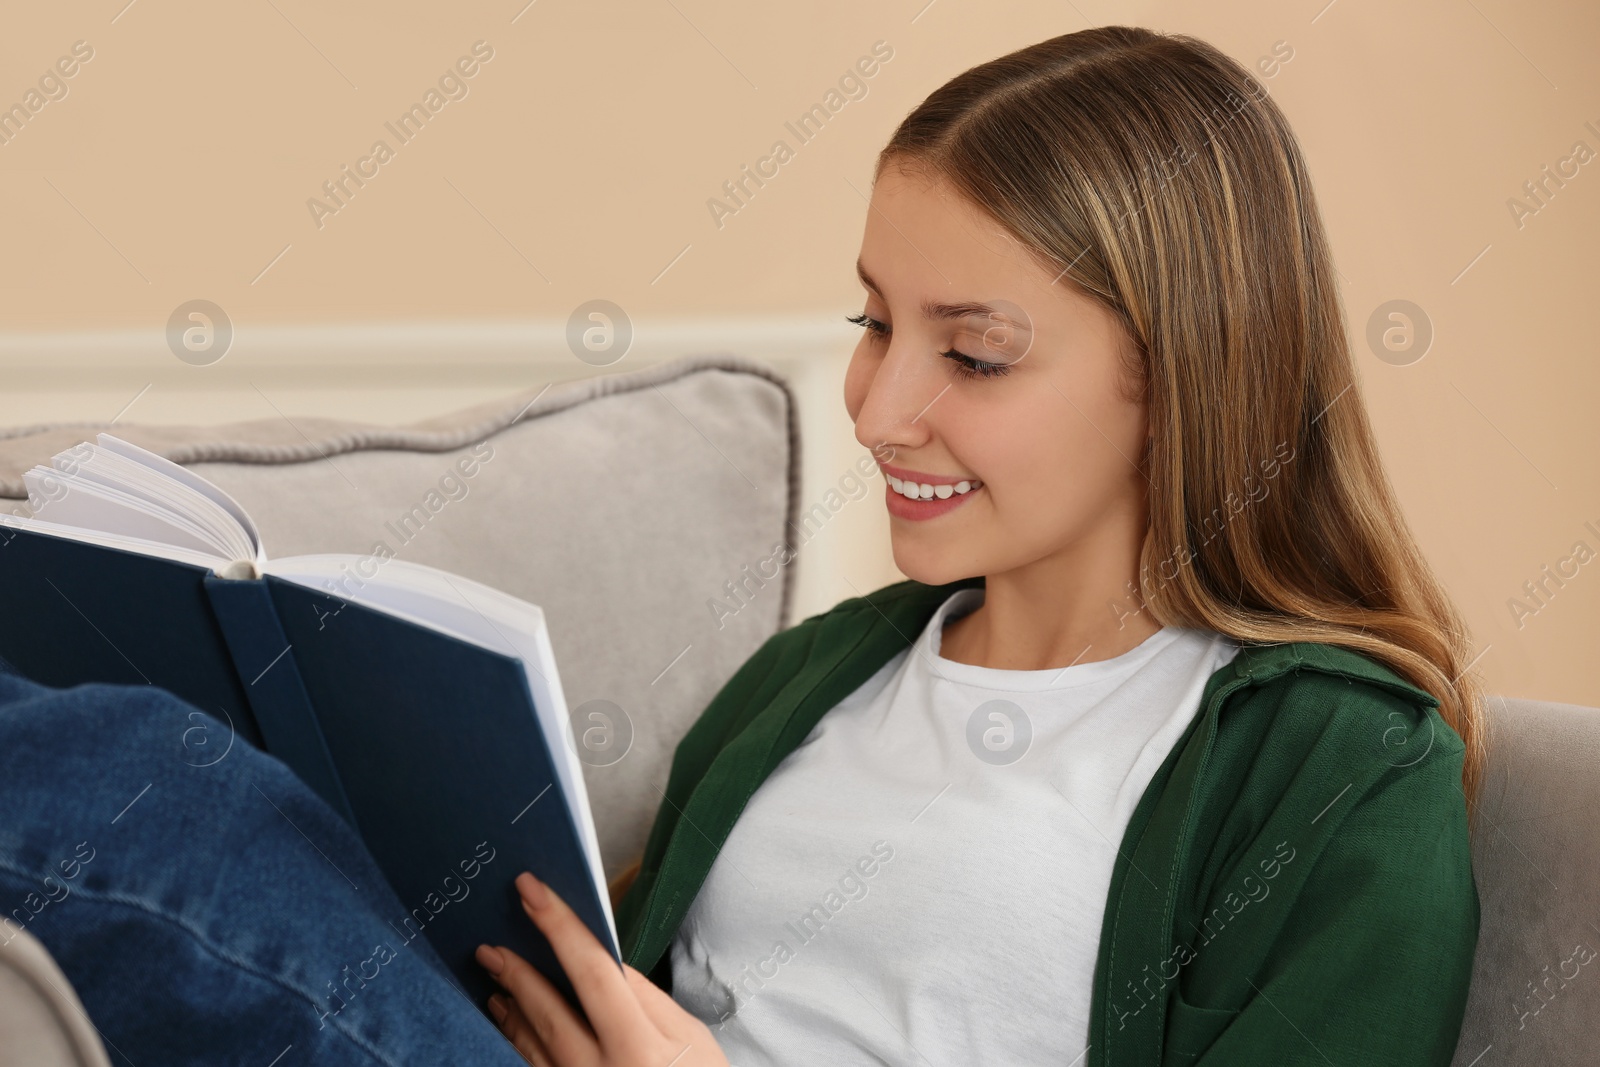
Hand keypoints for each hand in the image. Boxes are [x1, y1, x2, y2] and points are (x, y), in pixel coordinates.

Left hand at [475, 872, 728, 1066]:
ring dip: (511, 1008)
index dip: (560, 926)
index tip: (532, 890)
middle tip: (488, 947)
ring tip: (495, 979)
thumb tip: (604, 958)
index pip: (593, 972)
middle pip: (550, 1012)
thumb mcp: (691, 1036)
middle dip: (517, 973)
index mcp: (640, 1048)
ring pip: (532, 1046)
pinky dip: (518, 1042)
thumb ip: (646, 997)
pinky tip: (509, 1022)